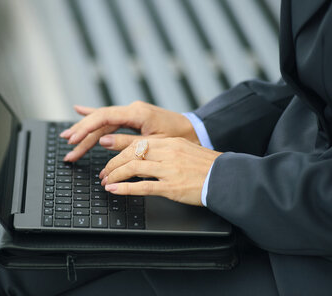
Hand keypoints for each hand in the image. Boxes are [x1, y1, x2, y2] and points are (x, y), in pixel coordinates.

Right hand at [60, 101, 198, 161]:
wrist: (196, 130)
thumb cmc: (180, 137)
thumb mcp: (154, 144)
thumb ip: (128, 143)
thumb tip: (103, 141)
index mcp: (137, 113)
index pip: (103, 118)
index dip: (85, 129)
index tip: (73, 139)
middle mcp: (132, 109)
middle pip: (100, 121)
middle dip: (82, 135)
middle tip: (68, 149)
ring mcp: (132, 112)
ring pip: (102, 121)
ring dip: (85, 130)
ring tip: (67, 138)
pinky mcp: (133, 116)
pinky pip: (109, 116)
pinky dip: (94, 115)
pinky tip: (80, 110)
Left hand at [100, 137, 220, 205]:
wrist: (228, 178)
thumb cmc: (208, 167)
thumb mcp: (185, 151)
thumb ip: (165, 151)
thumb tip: (145, 156)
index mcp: (169, 143)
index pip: (137, 143)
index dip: (119, 152)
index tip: (110, 159)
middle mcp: (167, 153)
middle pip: (131, 154)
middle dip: (113, 164)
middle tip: (103, 173)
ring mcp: (168, 170)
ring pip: (133, 168)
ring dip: (115, 175)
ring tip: (105, 182)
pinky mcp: (171, 187)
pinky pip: (142, 186)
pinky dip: (124, 188)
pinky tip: (114, 190)